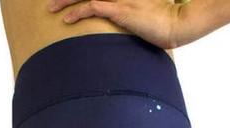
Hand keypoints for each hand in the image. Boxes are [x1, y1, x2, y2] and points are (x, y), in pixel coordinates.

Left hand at [48, 0, 196, 49]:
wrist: (178, 23)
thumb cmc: (163, 20)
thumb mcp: (143, 9)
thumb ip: (127, 10)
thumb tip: (118, 19)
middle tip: (51, 0)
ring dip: (65, 0)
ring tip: (51, 7)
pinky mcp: (121, 9)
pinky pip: (93, 6)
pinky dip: (77, 12)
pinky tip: (66, 19)